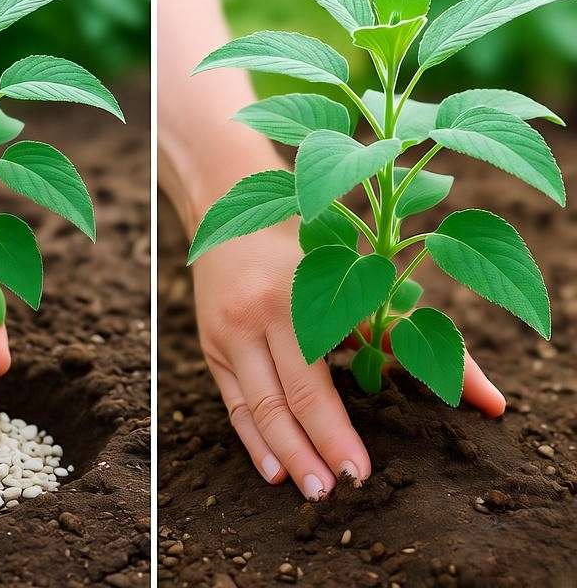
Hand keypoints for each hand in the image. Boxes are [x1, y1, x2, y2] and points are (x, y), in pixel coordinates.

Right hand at [190, 224, 504, 499]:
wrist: (232, 209)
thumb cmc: (314, 245)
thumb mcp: (365, 280)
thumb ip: (418, 338)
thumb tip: (489, 401)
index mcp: (299, 297)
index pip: (319, 381)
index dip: (337, 432)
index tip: (360, 471)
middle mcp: (258, 317)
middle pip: (286, 400)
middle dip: (312, 451)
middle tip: (338, 493)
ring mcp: (228, 334)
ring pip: (256, 408)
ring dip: (284, 454)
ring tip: (312, 492)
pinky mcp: (211, 347)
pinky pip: (233, 404)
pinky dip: (253, 440)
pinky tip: (274, 471)